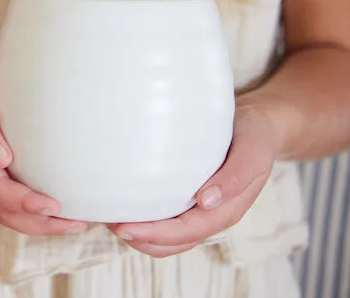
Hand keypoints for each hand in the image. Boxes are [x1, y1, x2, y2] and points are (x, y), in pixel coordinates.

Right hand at [0, 42, 88, 235]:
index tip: (54, 206)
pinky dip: (36, 207)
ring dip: (40, 221)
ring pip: (8, 208)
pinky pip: (14, 193)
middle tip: (77, 224)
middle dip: (38, 222)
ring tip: (75, 223)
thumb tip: (2, 159)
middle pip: (3, 209)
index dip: (23, 202)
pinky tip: (61, 202)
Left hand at [107, 102, 279, 256]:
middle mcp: (209, 214)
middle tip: (107, 222)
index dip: (155, 235)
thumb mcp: (252, 150)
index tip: (124, 228)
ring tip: (108, 217)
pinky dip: (143, 216)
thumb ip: (235, 176)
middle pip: (171, 242)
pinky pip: (164, 215)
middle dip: (139, 238)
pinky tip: (123, 201)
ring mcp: (197, 208)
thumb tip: (206, 202)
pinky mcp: (186, 196)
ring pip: (165, 236)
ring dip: (138, 232)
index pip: (186, 232)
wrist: (258, 125)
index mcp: (226, 210)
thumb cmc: (254, 136)